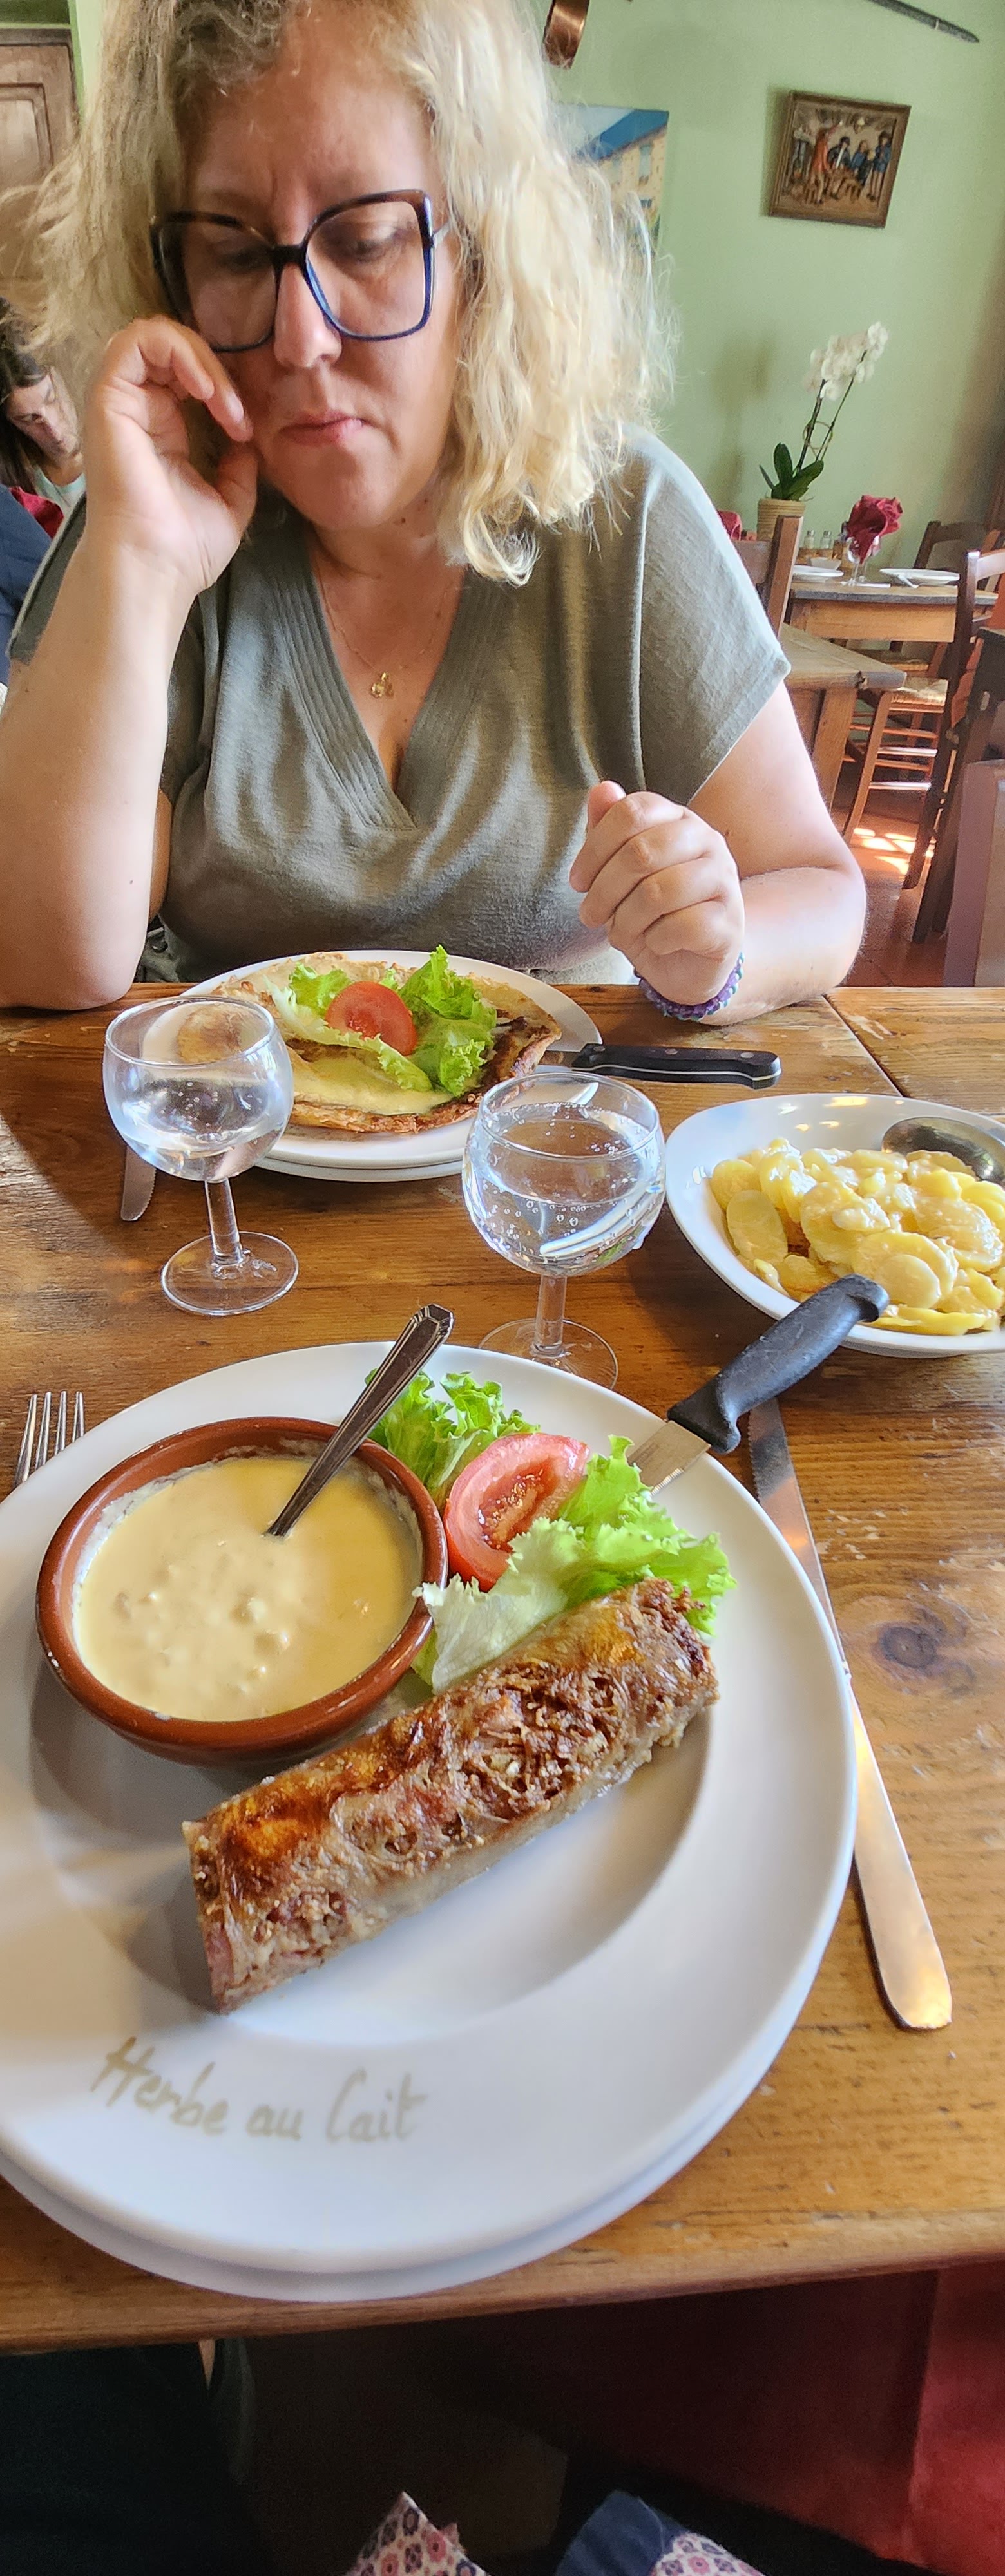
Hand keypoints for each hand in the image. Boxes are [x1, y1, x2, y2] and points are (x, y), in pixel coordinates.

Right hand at [82, 318, 258, 606]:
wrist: (156, 568)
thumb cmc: (185, 548)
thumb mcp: (230, 501)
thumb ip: (239, 465)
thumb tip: (249, 440)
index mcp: (162, 430)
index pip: (188, 375)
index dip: (223, 387)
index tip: (245, 428)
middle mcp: (138, 410)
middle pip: (174, 349)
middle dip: (216, 369)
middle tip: (237, 413)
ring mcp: (120, 401)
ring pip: (156, 335)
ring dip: (199, 358)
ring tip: (220, 399)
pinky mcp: (107, 396)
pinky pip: (138, 339)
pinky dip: (178, 351)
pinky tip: (203, 387)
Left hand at [570, 780, 744, 1005]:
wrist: (692, 960)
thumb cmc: (652, 912)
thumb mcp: (621, 872)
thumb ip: (610, 830)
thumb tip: (602, 789)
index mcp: (680, 820)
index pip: (633, 811)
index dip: (594, 848)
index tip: (578, 882)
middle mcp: (708, 842)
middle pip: (641, 852)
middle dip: (604, 890)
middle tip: (590, 916)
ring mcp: (724, 881)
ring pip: (658, 893)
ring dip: (625, 921)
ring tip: (620, 933)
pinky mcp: (729, 923)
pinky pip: (680, 927)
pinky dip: (656, 941)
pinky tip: (656, 943)